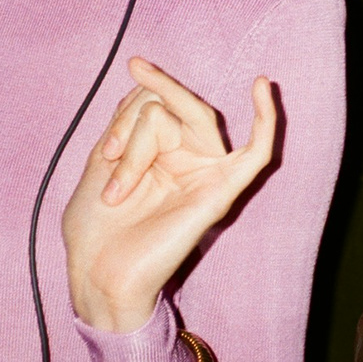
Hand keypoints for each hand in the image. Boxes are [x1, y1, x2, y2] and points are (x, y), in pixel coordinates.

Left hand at [62, 58, 277, 332]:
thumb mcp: (102, 162)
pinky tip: (262, 86)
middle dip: (132, 123)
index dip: (124, 116)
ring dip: (141, 146)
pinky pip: (257, 151)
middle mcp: (188, 156)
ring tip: (119, 189)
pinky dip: (266, 117)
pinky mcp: (222, 192)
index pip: (154, 101)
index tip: (103, 151)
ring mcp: (207, 172)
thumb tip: (149, 90)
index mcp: (161, 149)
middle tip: (108, 154)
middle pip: (172, 105)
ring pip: (193, 118)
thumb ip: (127, 125)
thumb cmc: (96, 229)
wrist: (96, 275)